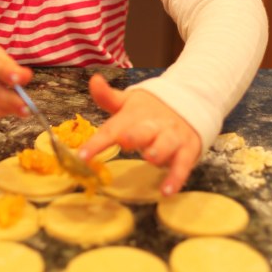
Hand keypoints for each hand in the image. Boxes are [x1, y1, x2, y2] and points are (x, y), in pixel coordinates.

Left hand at [79, 74, 201, 195]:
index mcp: (134, 114)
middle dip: (135, 135)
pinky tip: (167, 191)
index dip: (98, 141)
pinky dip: (176, 178)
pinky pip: (183, 164)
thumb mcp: (128, 102)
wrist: (188, 102)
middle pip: (143, 130)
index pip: (113, 127)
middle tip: (124, 140)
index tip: (83, 155)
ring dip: (159, 150)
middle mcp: (153, 125)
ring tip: (151, 158)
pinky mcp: (188, 148)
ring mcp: (172, 136)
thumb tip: (93, 79)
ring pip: (166, 144)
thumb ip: (107, 97)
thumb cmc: (149, 110)